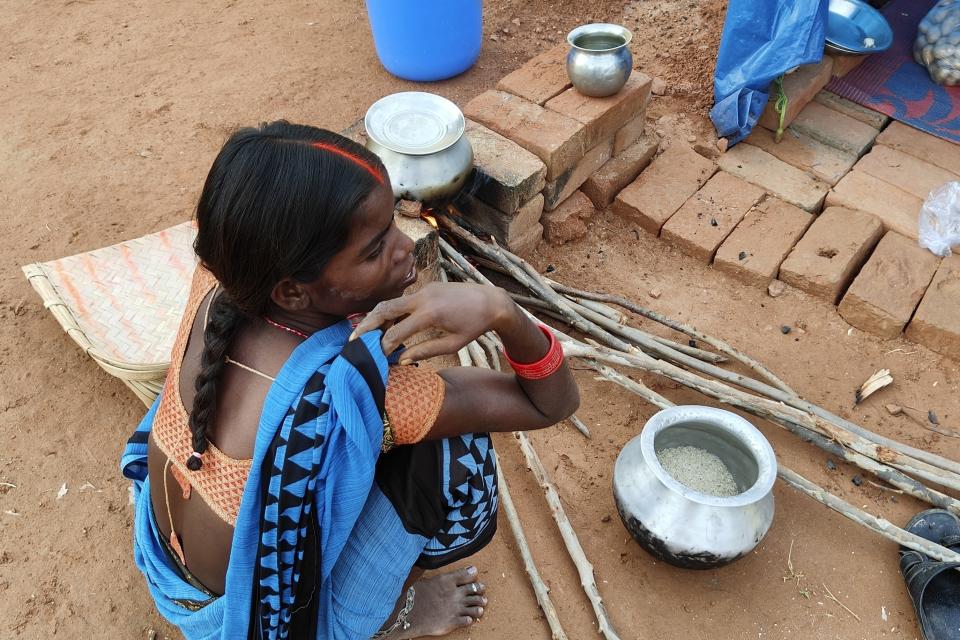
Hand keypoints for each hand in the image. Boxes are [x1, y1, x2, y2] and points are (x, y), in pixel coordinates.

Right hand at [350, 282, 514, 363]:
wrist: (491, 301)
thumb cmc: (475, 327)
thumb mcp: (453, 344)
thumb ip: (425, 352)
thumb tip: (401, 361)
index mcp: (430, 314)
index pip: (396, 332)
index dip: (383, 346)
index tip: (375, 357)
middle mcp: (423, 298)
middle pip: (384, 309)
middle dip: (367, 325)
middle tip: (353, 340)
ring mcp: (423, 290)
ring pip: (390, 302)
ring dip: (375, 317)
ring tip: (364, 333)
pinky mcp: (425, 288)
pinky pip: (402, 301)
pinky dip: (390, 312)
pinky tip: (385, 326)